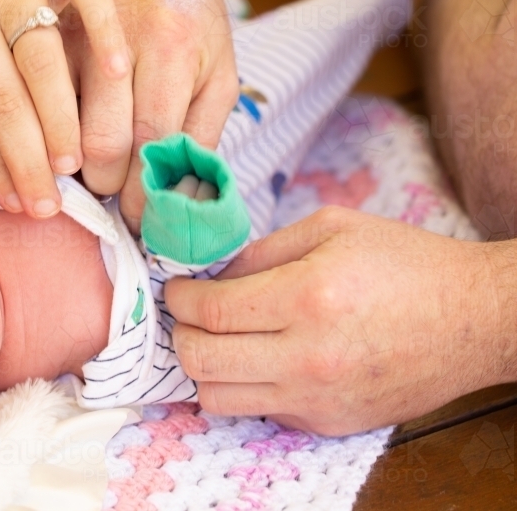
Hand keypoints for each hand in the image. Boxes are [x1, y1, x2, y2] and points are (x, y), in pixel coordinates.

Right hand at [63, 0, 237, 229]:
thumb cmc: (188, 16)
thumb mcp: (219, 70)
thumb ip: (204, 134)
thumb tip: (182, 200)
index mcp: (171, 49)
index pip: (151, 139)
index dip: (141, 190)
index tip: (136, 220)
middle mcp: (119, 40)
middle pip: (100, 138)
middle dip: (103, 182)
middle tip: (109, 194)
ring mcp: (74, 36)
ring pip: (58, 123)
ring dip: (66, 164)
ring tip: (79, 177)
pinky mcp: (42, 37)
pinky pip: (33, 98)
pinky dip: (40, 131)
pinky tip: (51, 145)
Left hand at [165, 206, 515, 434]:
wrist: (474, 319)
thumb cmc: (406, 264)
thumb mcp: (331, 228)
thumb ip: (261, 250)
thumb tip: (210, 274)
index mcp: (309, 298)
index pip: (211, 311)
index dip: (180, 298)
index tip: (177, 288)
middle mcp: (309, 357)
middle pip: (201, 362)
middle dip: (181, 334)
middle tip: (189, 314)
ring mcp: (318, 399)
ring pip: (217, 399)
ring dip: (205, 367)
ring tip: (218, 339)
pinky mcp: (328, 424)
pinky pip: (258, 411)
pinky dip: (244, 387)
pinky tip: (259, 358)